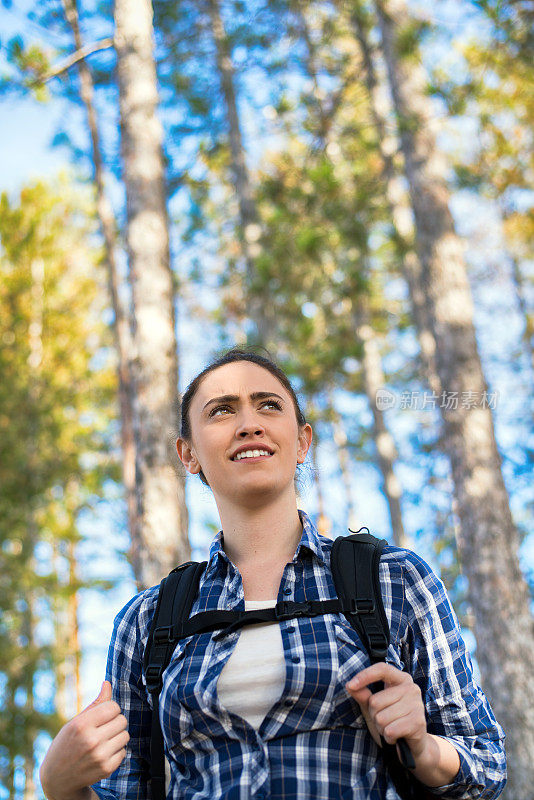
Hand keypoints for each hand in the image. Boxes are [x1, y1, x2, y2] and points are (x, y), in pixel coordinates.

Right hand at [40, 681, 129, 799]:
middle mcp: (91, 740)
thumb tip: (107, 683)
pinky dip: (116, 751)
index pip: (113, 707)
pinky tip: (103, 753)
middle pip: (122, 720)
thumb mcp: (75, 722)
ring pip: (125, 735)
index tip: (102, 716)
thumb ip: (95, 704)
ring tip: (103, 741)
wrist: (58, 778)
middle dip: (115, 722)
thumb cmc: (66, 744)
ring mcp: (100, 756)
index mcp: (82, 725)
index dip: (110, 709)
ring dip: (117, 736)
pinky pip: (124, 751)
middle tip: (103, 729)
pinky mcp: (106, 769)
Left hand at [346, 663, 426, 758]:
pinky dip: (388, 737)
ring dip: (381, 728)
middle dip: (374, 716)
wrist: (412, 746)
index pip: (382, 669)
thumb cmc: (392, 722)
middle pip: (376, 700)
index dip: (365, 675)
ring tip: (391, 729)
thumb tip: (349, 685)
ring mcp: (416, 705)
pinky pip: (390, 730)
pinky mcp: (418, 722)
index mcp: (401, 679)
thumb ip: (363, 696)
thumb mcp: (375, 708)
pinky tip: (395, 738)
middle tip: (385, 721)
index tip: (351, 685)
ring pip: (381, 718)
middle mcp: (411, 688)